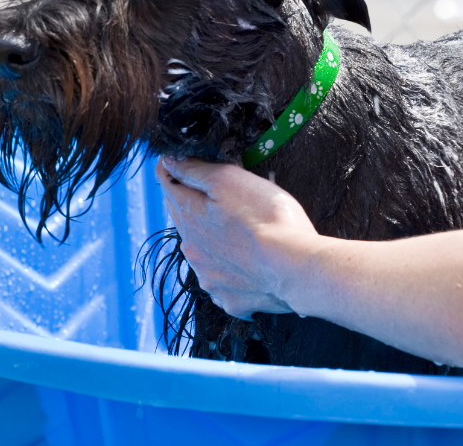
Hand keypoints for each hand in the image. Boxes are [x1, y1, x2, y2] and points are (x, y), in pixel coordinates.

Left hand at [156, 157, 321, 319]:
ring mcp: (209, 278)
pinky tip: (250, 264)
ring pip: (204, 252)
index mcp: (189, 217)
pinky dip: (233, 271)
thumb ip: (194, 170)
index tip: (180, 164)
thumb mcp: (229, 178)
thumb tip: (167, 162)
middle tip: (221, 198)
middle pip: (185, 220)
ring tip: (241, 234)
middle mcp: (192, 250)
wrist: (295, 267)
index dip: (175, 172)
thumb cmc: (268, 218)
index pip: (169, 187)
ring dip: (213, 241)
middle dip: (196, 207)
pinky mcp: (229, 299)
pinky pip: (225, 281)